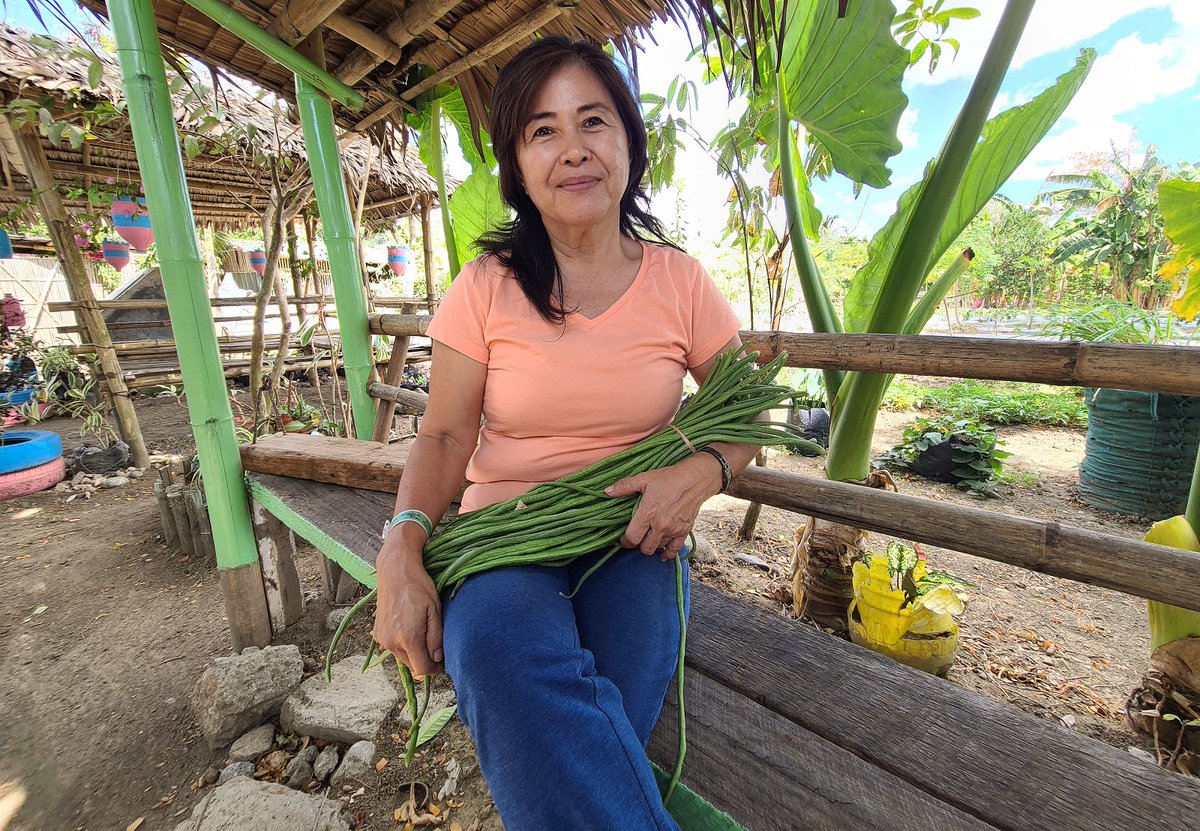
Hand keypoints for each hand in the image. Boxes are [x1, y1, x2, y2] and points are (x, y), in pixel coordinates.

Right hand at [373, 545, 443, 676]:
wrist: (395, 571)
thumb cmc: (419, 587)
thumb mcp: (435, 610)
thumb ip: (436, 637)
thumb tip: (437, 659)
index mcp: (408, 637)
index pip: (422, 669)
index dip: (435, 669)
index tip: (443, 660)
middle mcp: (392, 642)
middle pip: (412, 666)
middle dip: (425, 659)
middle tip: (434, 642)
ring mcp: (382, 639)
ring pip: (403, 658)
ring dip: (414, 652)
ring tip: (422, 630)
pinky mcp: (377, 634)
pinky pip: (394, 648)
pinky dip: (403, 644)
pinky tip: (409, 626)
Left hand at [605, 453, 722, 558]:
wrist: (696, 479)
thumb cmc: (669, 478)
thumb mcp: (644, 479)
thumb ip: (624, 486)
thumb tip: (606, 491)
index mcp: (647, 514)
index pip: (631, 538)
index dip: (624, 541)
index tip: (623, 539)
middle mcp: (659, 526)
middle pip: (644, 548)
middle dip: (637, 545)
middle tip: (636, 538)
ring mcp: (673, 530)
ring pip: (658, 548)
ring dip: (651, 546)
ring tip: (648, 539)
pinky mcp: (684, 531)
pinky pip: (674, 550)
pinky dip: (668, 554)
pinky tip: (663, 554)